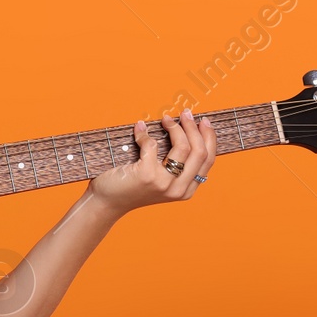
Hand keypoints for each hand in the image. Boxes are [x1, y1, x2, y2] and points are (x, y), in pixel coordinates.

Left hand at [87, 109, 217, 217]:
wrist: (108, 202)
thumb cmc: (133, 187)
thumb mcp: (162, 180)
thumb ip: (176, 165)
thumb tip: (186, 131)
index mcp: (187, 190)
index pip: (208, 160)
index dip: (208, 138)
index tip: (203, 122)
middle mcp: (179, 189)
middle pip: (199, 151)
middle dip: (193, 128)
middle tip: (185, 113)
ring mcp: (164, 183)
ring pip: (183, 146)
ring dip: (175, 127)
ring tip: (166, 118)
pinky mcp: (147, 174)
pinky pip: (152, 144)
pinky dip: (144, 133)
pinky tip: (139, 128)